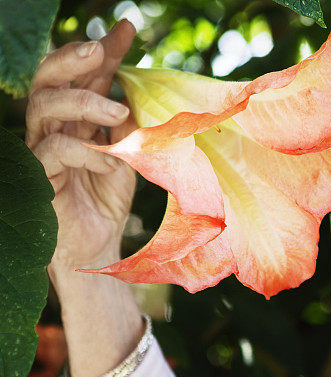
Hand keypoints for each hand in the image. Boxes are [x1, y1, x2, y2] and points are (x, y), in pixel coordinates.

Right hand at [26, 20, 137, 279]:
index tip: (127, 27)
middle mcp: (55, 126)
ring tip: (118, 112)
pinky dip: (86, 151)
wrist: (96, 245)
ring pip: (44, 105)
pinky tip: (111, 163)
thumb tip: (143, 96)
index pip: (87, 76)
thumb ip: (131, 127)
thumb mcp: (130, 156)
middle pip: (49, 78)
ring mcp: (41, 148)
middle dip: (73, 58)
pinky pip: (54, 148)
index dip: (105, 50)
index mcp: (78, 118)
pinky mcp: (39, 174)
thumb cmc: (107, 200)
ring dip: (83, 102)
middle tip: (100, 50)